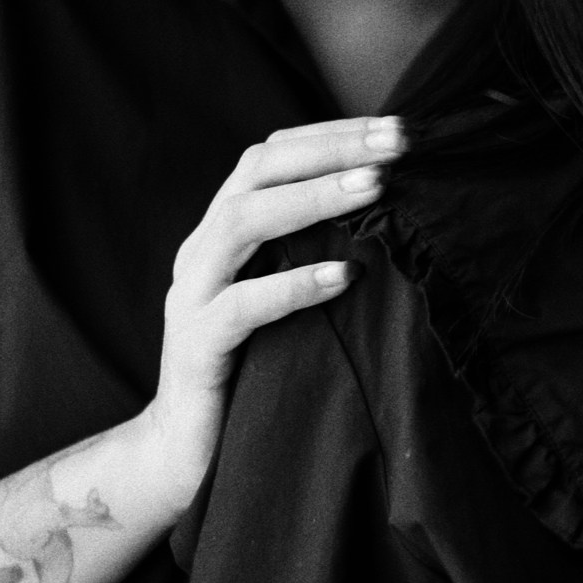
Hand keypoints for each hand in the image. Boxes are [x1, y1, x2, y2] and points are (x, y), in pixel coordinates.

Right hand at [147, 115, 404, 504]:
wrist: (185, 456)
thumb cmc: (253, 368)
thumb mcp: (287, 297)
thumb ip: (319, 250)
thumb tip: (397, 210)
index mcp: (225, 229)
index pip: (274, 153)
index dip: (332, 132)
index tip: (396, 126)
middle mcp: (203, 249)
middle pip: (259, 169)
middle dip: (331, 149)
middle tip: (396, 143)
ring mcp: (191, 294)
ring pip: (243, 221)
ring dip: (313, 199)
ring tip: (375, 187)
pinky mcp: (195, 346)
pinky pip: (240, 305)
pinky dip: (293, 285)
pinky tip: (343, 276)